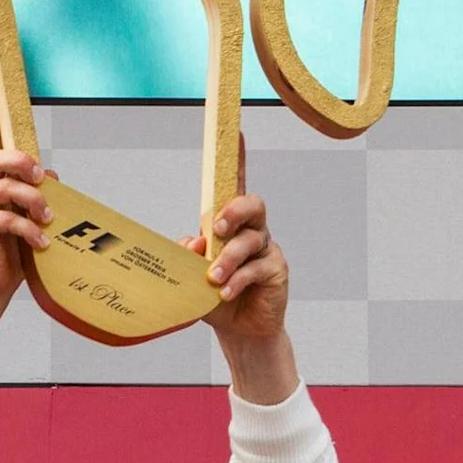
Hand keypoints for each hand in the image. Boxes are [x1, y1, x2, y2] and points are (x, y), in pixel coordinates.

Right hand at [0, 85, 49, 353]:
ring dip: (33, 200)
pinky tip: (42, 243)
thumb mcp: (28, 218)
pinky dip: (29, 230)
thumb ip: (38, 194)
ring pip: (3, 187)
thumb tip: (53, 178)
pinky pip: (6, 219)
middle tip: (42, 177)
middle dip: (21, 162)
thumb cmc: (10, 252)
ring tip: (48, 219)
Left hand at [188, 137, 295, 401]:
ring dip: (228, 258)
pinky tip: (225, 292)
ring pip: (251, 240)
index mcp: (230, 224)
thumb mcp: (191, 275)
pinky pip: (257, 268)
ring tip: (212, 277)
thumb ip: (186, 256)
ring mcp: (266, 249)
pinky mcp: (276, 270)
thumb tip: (191, 241)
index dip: (238, 158)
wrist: (240, 331)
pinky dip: (238, 280)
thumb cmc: (214, 297)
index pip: (234, 186)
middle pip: (251, 204)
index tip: (237, 132)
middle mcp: (251, 230)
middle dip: (234, 210)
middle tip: (217, 227)